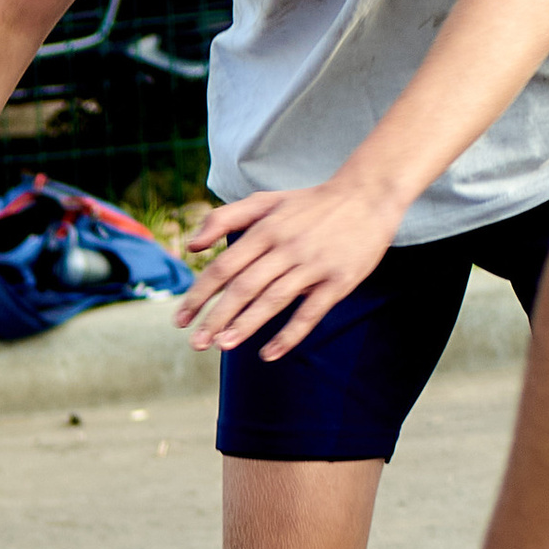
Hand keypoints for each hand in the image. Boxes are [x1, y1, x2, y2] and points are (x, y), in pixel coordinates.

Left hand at [176, 176, 399, 358]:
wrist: (368, 195)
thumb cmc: (309, 203)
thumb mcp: (265, 201)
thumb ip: (223, 218)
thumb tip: (191, 247)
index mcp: (265, 230)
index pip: (223, 267)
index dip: (199, 295)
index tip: (180, 320)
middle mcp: (286, 248)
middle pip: (243, 287)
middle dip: (215, 317)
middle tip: (195, 344)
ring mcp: (313, 265)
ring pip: (272, 300)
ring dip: (246, 325)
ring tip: (222, 346)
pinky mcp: (338, 281)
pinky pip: (310, 313)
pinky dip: (289, 335)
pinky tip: (269, 354)